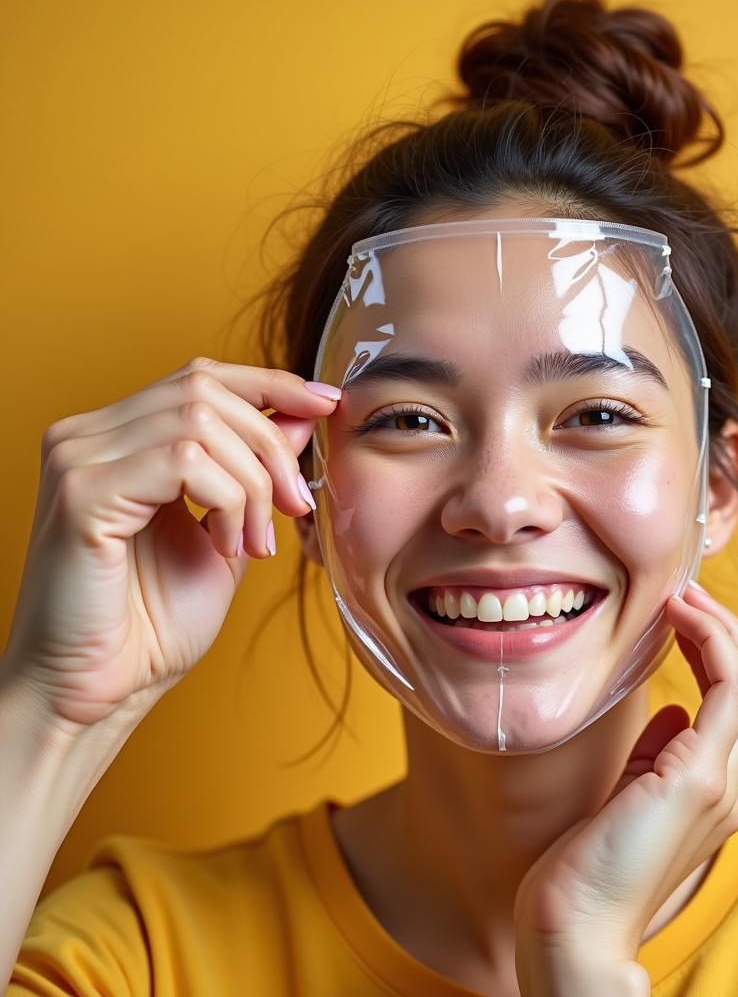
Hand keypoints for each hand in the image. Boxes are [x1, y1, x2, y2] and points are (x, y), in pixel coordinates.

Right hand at [2, 357, 339, 735]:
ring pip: (201, 422)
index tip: (328, 403)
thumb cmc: (151, 624)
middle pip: (206, 390)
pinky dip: (226, 500)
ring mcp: (78, 458)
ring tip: (255, 543)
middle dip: (272, 446)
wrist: (96, 691)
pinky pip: (183, 461)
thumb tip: (302, 413)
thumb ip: (255, 470)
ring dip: (252, 483)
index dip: (271, 383)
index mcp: (117, 439)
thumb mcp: (227, 530)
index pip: (201, 377)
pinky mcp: (81, 492)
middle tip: (297, 507)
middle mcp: (88, 435)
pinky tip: (226, 546)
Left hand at [513, 580, 737, 994]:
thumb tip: (673, 710)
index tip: (678, 614)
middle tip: (684, 591)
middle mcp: (731, 783)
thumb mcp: (629, 795)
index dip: (717, 649)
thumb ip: (658, 754)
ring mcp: (722, 781)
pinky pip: (730, 689)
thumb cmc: (590, 864)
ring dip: (721, 626)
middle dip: (725, 628)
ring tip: (683, 595)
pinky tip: (677, 617)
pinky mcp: (700, 778)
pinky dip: (712, 641)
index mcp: (714, 787)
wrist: (574, 928)